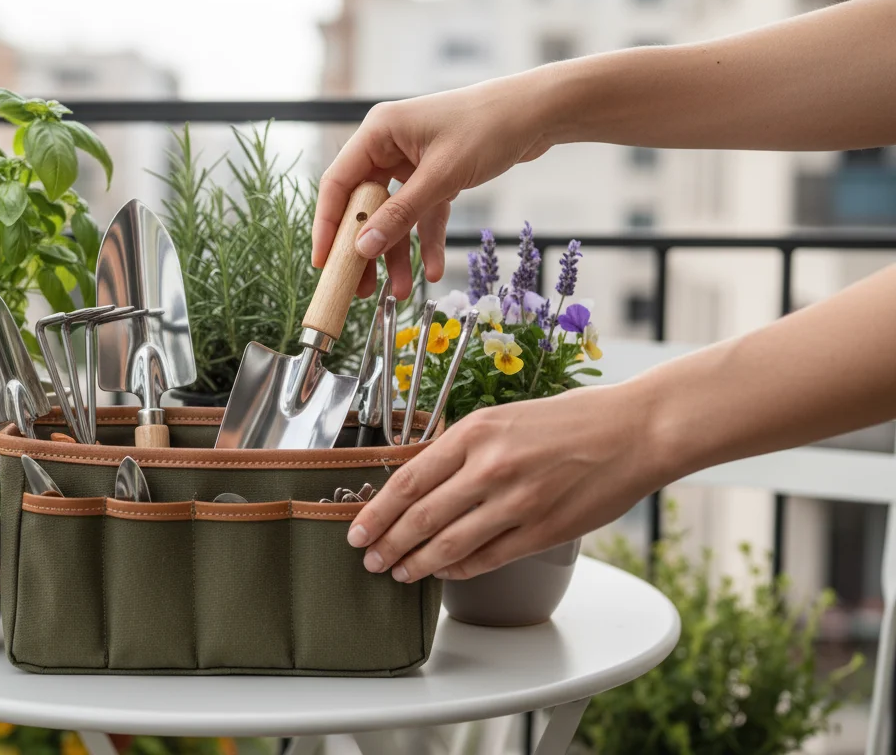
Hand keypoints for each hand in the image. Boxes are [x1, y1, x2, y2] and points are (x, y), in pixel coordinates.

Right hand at [312, 71, 558, 298]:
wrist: (539, 112)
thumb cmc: (489, 127)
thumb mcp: (442, 176)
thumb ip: (400, 214)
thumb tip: (363, 248)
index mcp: (379, 132)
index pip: (338, 183)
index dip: (328, 226)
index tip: (324, 263)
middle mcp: (389, 145)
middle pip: (363, 205)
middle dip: (366, 248)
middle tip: (360, 287)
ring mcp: (412, 161)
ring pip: (393, 215)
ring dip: (398, 253)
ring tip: (401, 291)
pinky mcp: (435, 174)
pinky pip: (422, 214)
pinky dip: (427, 241)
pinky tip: (434, 270)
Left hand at [347, 383, 669, 581]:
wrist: (634, 431)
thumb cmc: (572, 420)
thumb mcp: (504, 418)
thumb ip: (462, 448)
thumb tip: (420, 480)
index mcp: (476, 432)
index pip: (408, 480)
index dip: (377, 512)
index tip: (357, 530)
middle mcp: (491, 468)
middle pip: (421, 517)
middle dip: (388, 544)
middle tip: (370, 559)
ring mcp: (517, 503)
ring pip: (450, 545)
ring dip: (417, 564)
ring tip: (399, 573)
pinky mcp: (542, 531)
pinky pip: (487, 559)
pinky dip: (460, 570)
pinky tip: (445, 573)